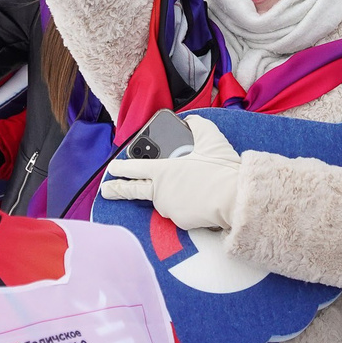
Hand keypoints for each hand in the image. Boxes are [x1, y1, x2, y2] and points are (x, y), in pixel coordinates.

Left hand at [100, 115, 243, 231]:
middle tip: (106, 190)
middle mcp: (161, 191)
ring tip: (188, 187)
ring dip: (168, 194)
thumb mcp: (210, 138)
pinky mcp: (180, 222)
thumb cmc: (221, 169)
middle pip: (133, 190)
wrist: (235, 198)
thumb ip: (197, 125)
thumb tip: (190, 120)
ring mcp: (169, 208)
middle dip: (117, 189)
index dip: (121, 168)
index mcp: (163, 170)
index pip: (135, 167)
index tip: (112, 169)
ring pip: (163, 200)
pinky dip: (184, 206)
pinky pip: (179, 212)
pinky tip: (198, 199)